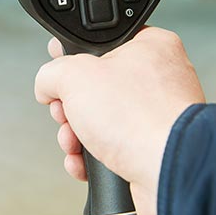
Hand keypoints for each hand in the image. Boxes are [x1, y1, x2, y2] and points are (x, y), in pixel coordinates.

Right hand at [34, 27, 204, 214]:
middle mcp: (160, 79)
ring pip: (101, 120)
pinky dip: (93, 158)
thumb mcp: (74, 75)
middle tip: (66, 112)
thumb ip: (52, 71)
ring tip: (75, 142)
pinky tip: (85, 163)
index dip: (73, 54)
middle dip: (70, 107)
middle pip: (96, 86)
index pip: (102, 42)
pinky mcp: (154, 148)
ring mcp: (159, 116)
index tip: (56, 62)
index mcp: (151, 46)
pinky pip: (113, 148)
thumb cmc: (139, 118)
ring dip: (77, 135)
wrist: (168, 172)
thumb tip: (47, 85)